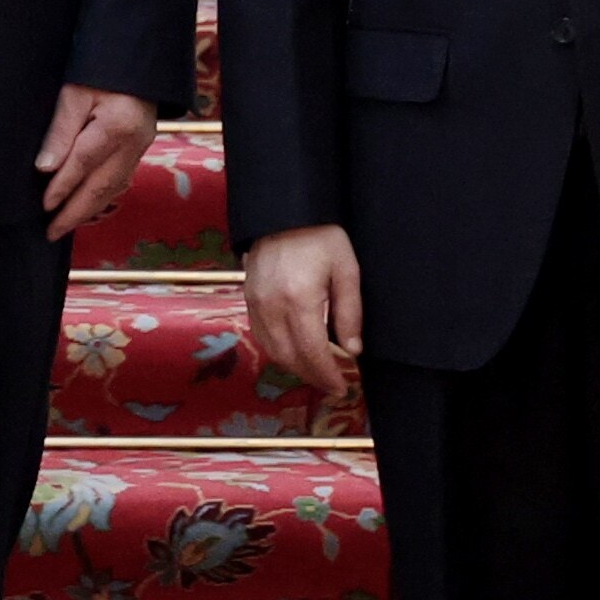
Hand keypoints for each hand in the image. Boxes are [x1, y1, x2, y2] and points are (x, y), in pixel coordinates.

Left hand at [36, 84, 159, 241]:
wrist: (133, 62)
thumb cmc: (98, 72)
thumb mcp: (73, 94)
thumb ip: (60, 132)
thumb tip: (45, 169)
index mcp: (117, 126)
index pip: (83, 165)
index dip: (62, 188)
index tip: (44, 207)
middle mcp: (134, 143)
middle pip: (102, 187)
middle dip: (75, 213)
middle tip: (52, 232)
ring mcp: (140, 148)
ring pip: (114, 189)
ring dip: (89, 211)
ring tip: (64, 226)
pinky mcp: (139, 149)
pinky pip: (121, 181)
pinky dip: (103, 199)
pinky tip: (87, 209)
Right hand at [243, 223, 365, 414]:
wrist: (283, 212)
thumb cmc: (321, 237)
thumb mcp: (346, 270)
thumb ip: (349, 312)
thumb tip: (352, 350)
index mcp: (299, 300)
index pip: (312, 351)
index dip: (327, 374)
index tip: (341, 387)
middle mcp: (271, 305)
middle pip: (289, 355)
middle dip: (311, 376)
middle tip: (331, 385)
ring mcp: (255, 302)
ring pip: (271, 349)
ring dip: (293, 366)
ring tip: (315, 372)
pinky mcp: (247, 297)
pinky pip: (260, 334)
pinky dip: (277, 350)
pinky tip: (294, 351)